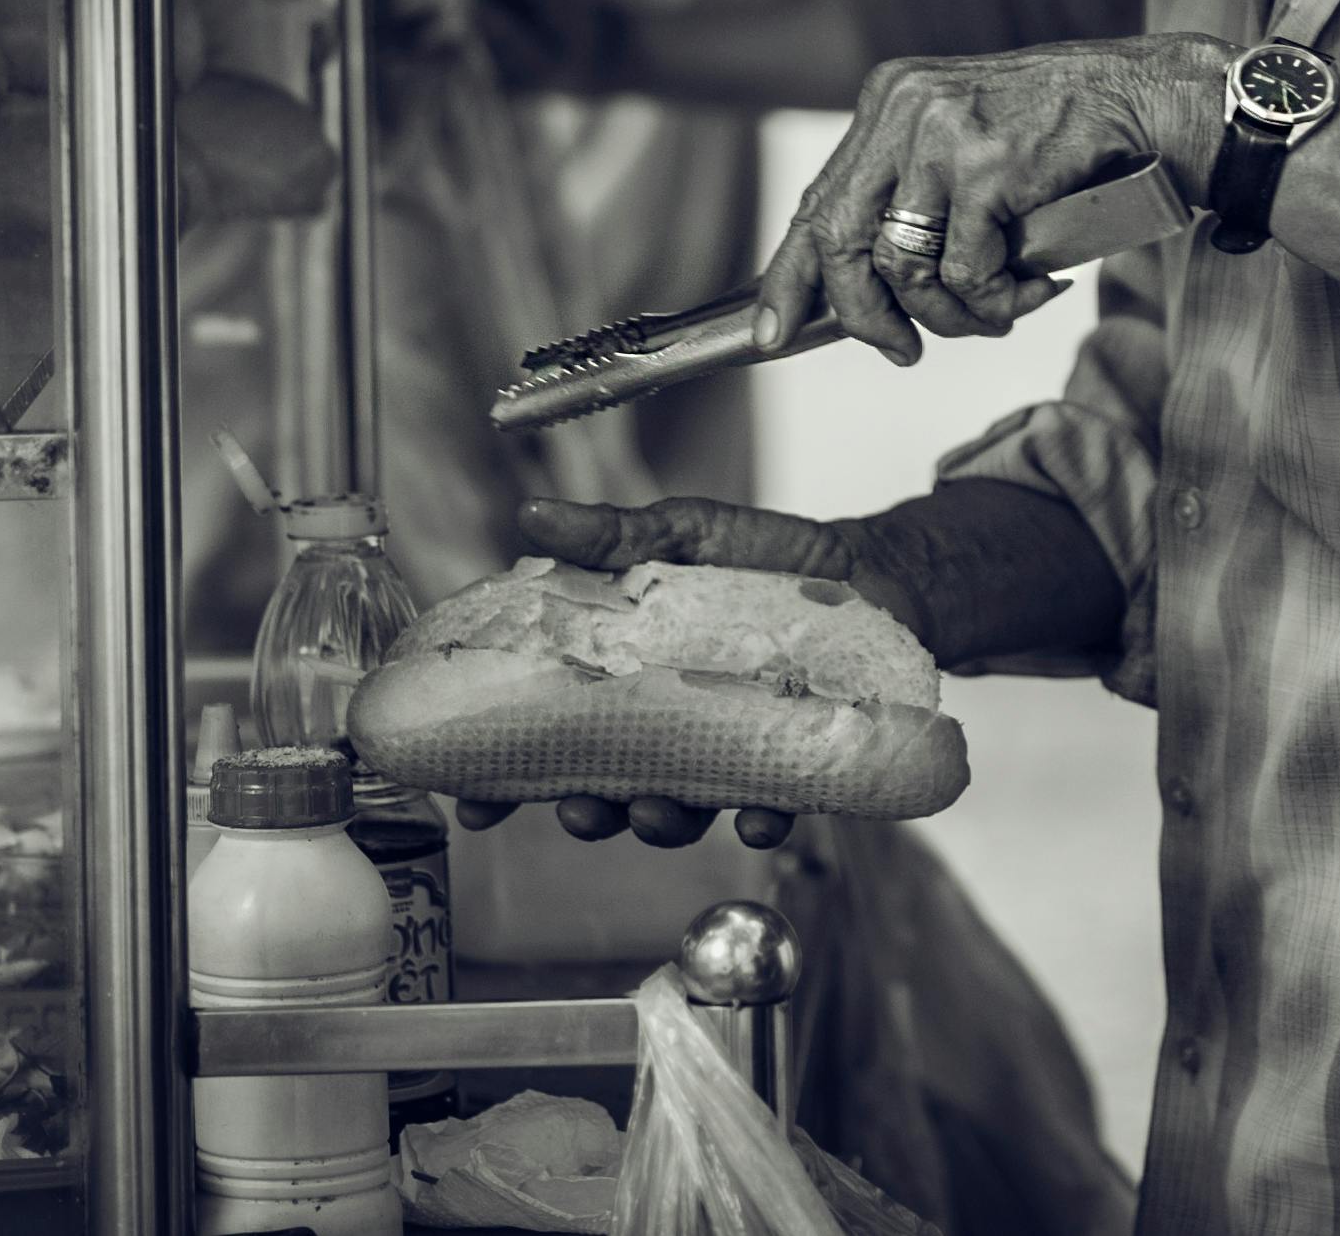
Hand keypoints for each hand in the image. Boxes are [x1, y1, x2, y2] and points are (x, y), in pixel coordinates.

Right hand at [446, 495, 926, 852]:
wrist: (868, 568)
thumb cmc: (763, 555)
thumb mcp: (685, 533)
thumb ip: (613, 536)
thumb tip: (530, 515)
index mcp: (622, 673)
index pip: (547, 730)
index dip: (503, 771)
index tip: (471, 802)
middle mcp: (665, 723)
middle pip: (603, 785)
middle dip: (582, 811)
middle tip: (576, 810)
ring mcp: (724, 749)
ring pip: (679, 808)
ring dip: (659, 823)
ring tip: (652, 810)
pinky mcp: (790, 760)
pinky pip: (772, 803)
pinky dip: (762, 815)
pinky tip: (760, 814)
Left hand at [754, 37, 1221, 368]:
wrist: (1155, 105)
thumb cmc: (1070, 140)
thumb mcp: (972, 149)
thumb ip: (916, 199)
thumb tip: (861, 292)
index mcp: (893, 99)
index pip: (819, 200)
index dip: (790, 276)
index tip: (774, 333)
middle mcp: (906, 108)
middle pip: (840, 238)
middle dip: (863, 315)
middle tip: (901, 352)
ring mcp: (944, 135)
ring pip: (904, 267)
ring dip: (952, 314)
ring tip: (999, 310)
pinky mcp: (987, 169)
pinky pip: (965, 273)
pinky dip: (997, 300)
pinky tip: (1036, 285)